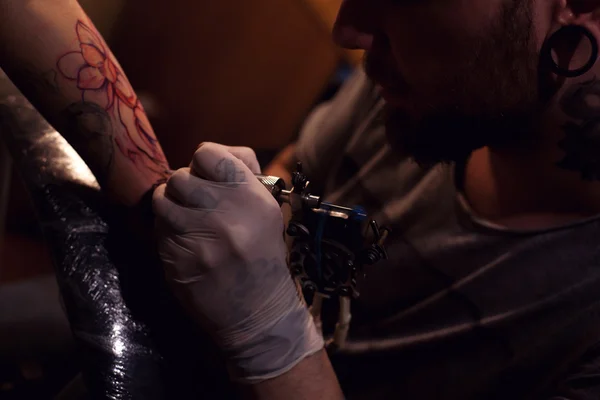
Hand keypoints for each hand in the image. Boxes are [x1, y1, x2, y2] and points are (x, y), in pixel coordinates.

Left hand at [152, 142, 322, 381]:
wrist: (257, 311)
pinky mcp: (176, 258)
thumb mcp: (267, 210)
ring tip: (185, 220)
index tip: (206, 176)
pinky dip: (166, 231)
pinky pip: (158, 228)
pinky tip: (183, 242)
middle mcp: (225, 212)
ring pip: (162, 199)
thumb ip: (242, 174)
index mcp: (251, 196)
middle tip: (194, 202)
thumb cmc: (262, 255)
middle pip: (180, 176)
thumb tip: (211, 153)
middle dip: (184, 188)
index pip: (207, 153)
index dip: (203, 162)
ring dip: (169, 206)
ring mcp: (198, 236)